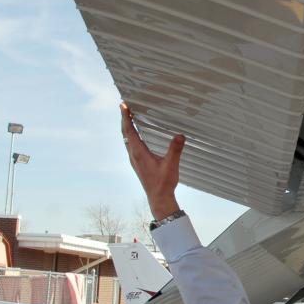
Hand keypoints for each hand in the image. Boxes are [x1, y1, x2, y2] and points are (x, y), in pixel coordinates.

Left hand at [120, 103, 184, 219]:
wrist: (158, 198)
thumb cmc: (164, 182)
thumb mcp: (171, 165)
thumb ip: (175, 149)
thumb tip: (180, 135)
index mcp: (139, 153)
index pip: (129, 131)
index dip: (125, 117)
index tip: (123, 105)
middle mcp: (134, 155)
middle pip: (125, 133)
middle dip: (124, 119)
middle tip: (124, 107)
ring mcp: (134, 160)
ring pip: (127, 140)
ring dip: (127, 127)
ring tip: (128, 117)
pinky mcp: (138, 163)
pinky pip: (131, 145)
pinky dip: (131, 136)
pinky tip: (137, 136)